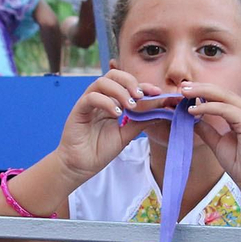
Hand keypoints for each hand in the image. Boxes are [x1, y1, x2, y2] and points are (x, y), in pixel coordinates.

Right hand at [54, 68, 154, 182]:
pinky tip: (116, 114)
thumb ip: (141, 122)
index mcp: (111, 102)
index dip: (142, 85)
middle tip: (140, 96)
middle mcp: (100, 98)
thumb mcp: (126, 135)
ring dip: (119, 91)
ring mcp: (88, 102)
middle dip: (130, 81)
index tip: (156, 92)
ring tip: (130, 106)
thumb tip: (161, 111)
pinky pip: (91, 97)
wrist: (81, 166)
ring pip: (102, 82)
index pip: (127, 85)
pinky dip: (106, 102)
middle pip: (113, 75)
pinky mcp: (79, 109)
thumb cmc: (100, 150)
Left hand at [183, 81, 240, 191]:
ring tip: (184, 93)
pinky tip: (193, 109)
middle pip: (222, 92)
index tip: (185, 92)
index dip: (203, 92)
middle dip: (201, 88)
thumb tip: (193, 120)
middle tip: (182, 86)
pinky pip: (225, 109)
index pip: (222, 97)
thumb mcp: (218, 143)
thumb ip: (208, 130)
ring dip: (202, 93)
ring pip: (224, 96)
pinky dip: (208, 107)